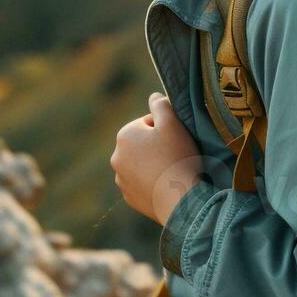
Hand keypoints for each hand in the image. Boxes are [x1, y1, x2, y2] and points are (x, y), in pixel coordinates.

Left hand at [111, 92, 203, 224]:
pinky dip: (153, 182)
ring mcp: (121, 180)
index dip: (167, 129)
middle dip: (158, 147)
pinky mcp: (130, 198)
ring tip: (173, 171)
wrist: (179, 200)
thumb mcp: (172, 123)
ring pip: (142, 164)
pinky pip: (143, 184)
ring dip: (155, 164)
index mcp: (125, 135)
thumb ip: (161, 104)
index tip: (179, 139)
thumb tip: (153, 96)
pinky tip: (167, 185)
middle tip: (178, 154)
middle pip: (144, 144)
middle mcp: (117, 157)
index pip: (149, 123)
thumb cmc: (177, 157)